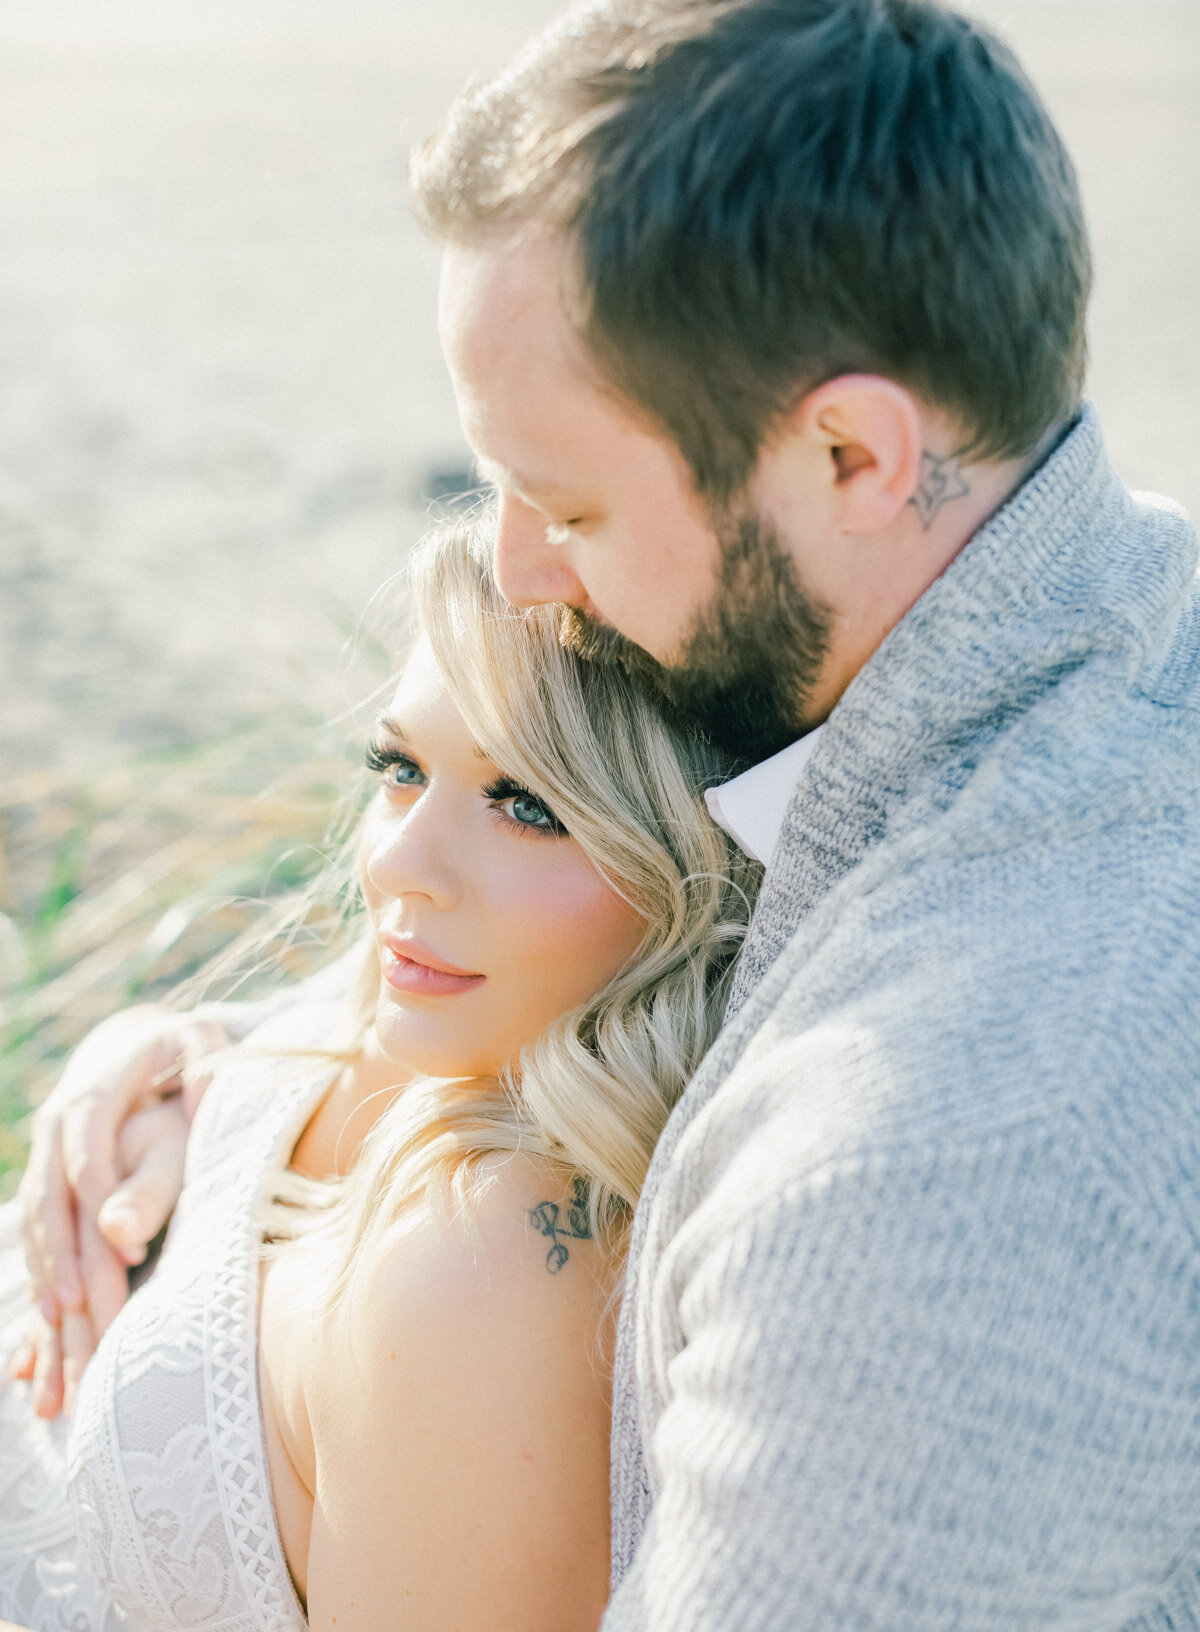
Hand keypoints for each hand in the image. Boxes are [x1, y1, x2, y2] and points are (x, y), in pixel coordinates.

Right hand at [17, 1007, 226, 1337]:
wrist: (129, 1045)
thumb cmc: (175, 1050)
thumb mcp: (194, 1041)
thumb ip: (201, 1064)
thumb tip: (202, 1102)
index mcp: (93, 1096)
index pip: (88, 1157)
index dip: (105, 1205)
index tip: (132, 1252)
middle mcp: (57, 1125)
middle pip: (50, 1197)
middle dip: (63, 1253)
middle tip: (81, 1306)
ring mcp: (46, 1152)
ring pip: (35, 1217)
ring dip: (45, 1268)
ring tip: (62, 1320)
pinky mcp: (48, 1175)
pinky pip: (36, 1226)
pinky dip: (42, 1266)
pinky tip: (51, 1312)